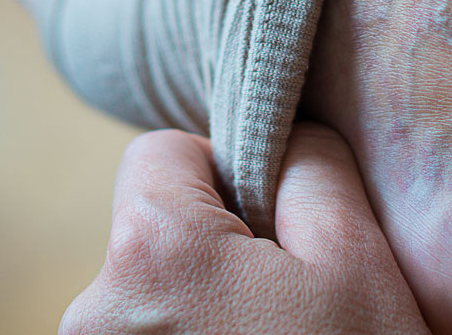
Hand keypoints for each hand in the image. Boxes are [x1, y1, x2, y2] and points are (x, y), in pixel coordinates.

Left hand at [59, 124, 428, 334]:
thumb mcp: (357, 262)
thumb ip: (311, 169)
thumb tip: (285, 134)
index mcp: (150, 254)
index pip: (161, 153)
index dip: (226, 170)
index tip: (272, 220)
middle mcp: (94, 317)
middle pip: (153, 230)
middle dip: (217, 247)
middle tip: (287, 300)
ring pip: (150, 296)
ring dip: (204, 307)